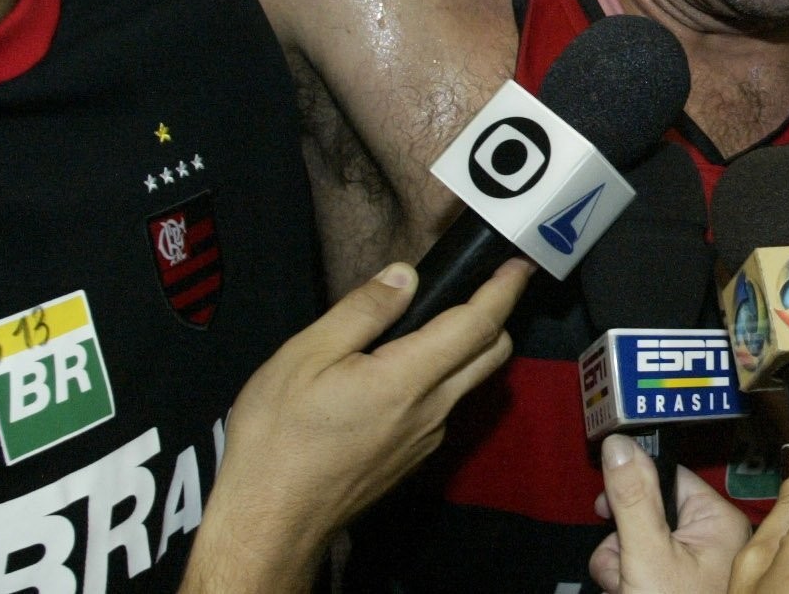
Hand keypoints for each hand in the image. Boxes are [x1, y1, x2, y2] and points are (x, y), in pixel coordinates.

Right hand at [180, 257, 530, 591]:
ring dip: (466, 348)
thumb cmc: (278, 437)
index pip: (477, 326)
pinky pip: (442, 408)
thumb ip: (362, 312)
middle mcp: (432, 412)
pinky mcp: (412, 460)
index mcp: (408, 379)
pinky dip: (439, 378)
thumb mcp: (306, 356)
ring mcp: (426, 441)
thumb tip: (405, 277)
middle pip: (490, 355)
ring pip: (467, 383)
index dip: (502, 290)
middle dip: (496, 315)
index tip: (517, 264)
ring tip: (427, 322)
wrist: (271, 522)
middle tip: (479, 285)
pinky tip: (397, 371)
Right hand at [588, 437, 751, 593]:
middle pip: (648, 512)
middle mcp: (712, 540)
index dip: (631, 489)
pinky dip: (628, 583)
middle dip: (622, 541)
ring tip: (626, 592)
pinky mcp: (678, 587)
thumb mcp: (646, 556)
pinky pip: (643, 568)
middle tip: (624, 569)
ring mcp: (695, 568)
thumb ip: (632, 498)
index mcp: (718, 521)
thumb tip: (619, 443)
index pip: (667, 478)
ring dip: (620, 566)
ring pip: (639, 543)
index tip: (606, 507)